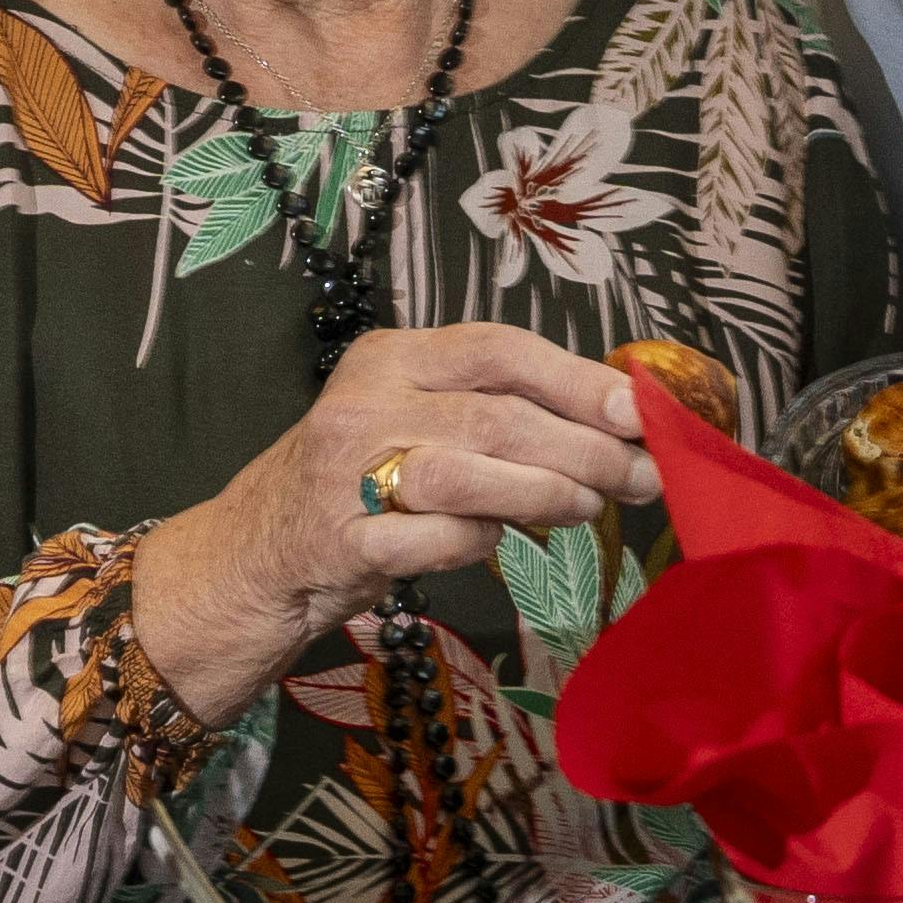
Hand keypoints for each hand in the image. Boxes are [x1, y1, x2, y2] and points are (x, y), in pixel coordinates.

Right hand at [134, 328, 659, 718]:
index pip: (500, 350)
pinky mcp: (342, 538)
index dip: (577, 379)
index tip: (638, 411)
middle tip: (642, 477)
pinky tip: (496, 542)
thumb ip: (500, 408)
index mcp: (393, 356)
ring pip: (469, 472)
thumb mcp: (421, 419)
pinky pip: (435, 539)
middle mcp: (365, 401)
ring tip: (587, 506)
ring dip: (544, 492)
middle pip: (497, 415)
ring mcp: (346, 470)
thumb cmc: (363, 478)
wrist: (259, 552)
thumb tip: (618, 418)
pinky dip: (479, 543)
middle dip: (585, 448)